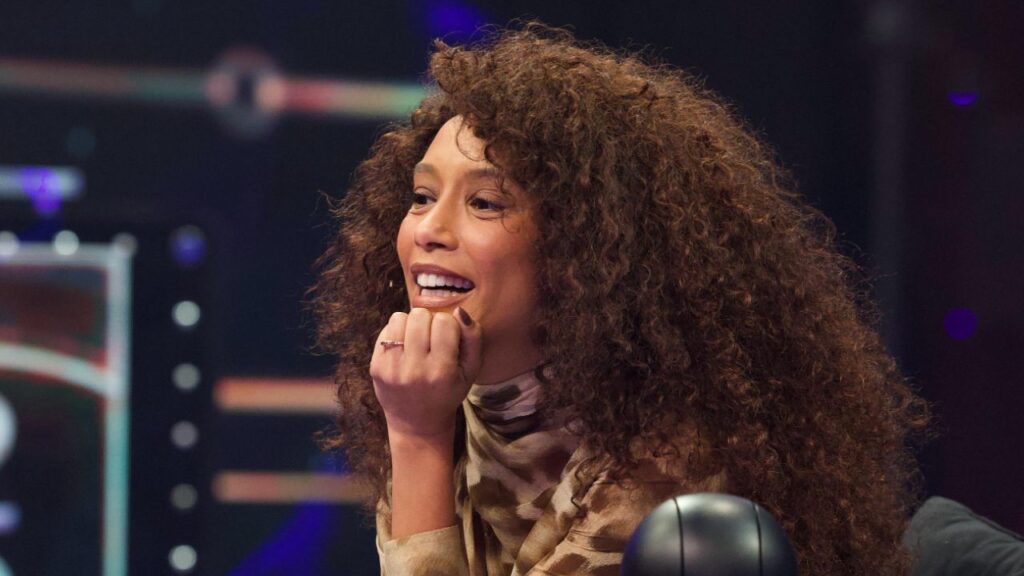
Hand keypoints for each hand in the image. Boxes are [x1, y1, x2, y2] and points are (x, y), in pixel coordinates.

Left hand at [370, 306, 481, 438]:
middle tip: (431, 338)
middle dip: (428, 322)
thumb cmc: (448, 392)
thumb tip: (458, 311)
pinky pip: (385, 331)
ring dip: (410, 324)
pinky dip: (396, 333)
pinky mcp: (376, 367)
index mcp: (442, 371)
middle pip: (419, 316)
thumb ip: (473, 338)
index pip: (444, 322)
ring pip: (399, 318)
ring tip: (416, 340)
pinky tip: (404, 348)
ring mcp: (392, 369)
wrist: (417, 422)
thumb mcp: (471, 371)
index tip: (448, 340)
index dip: (448, 326)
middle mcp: (415, 370)